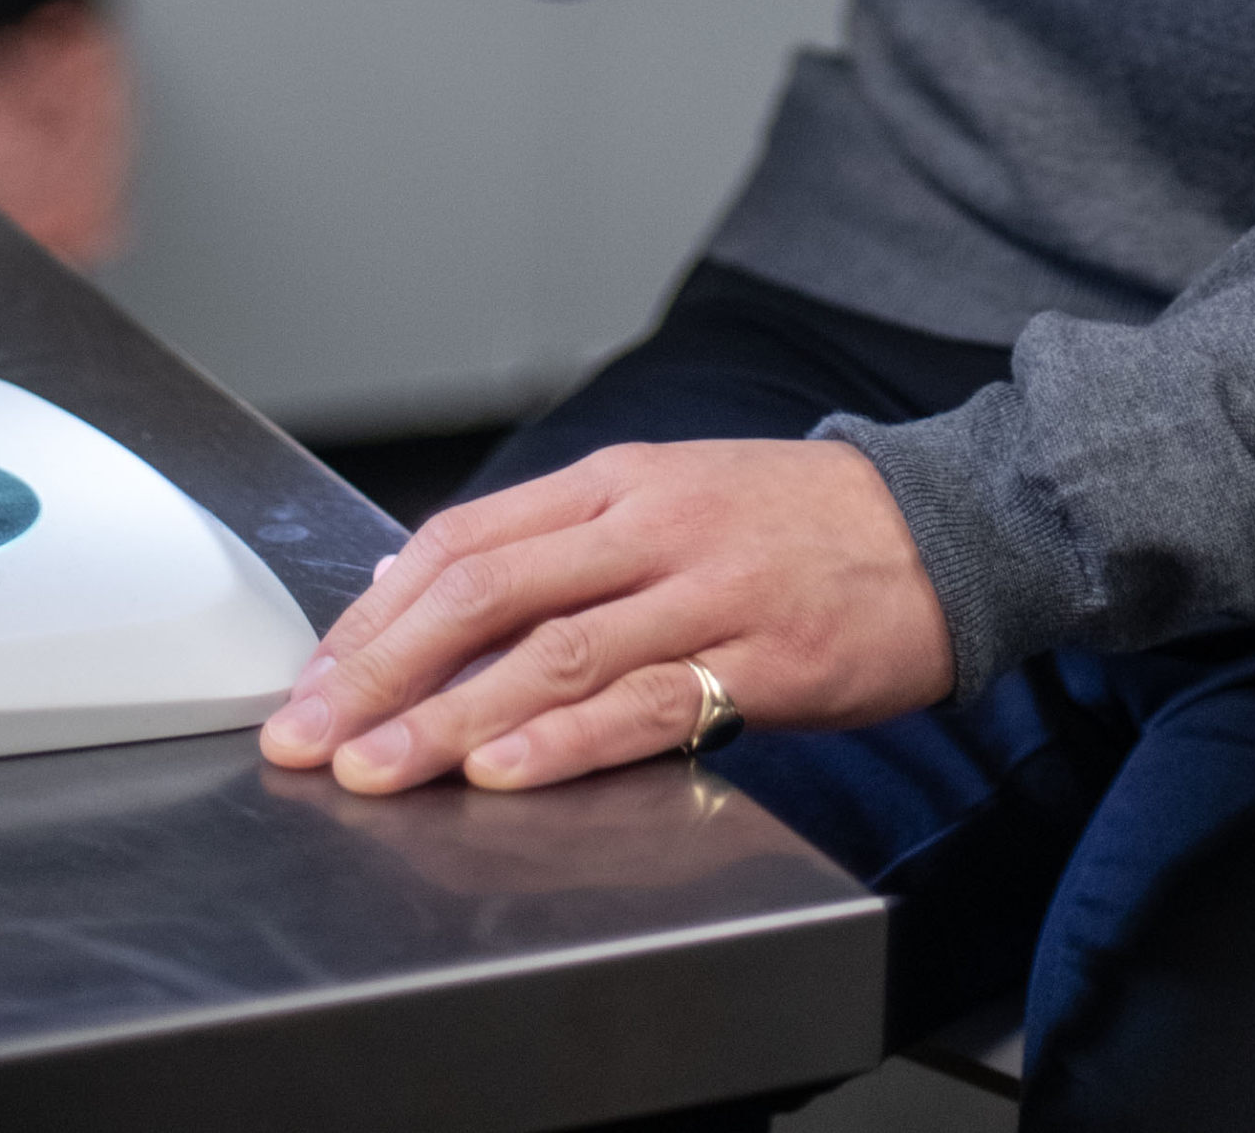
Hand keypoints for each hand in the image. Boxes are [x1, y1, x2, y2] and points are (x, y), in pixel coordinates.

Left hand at [259, 436, 954, 793]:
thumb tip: (418, 587)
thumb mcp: (668, 497)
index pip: (465, 542)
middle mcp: (650, 524)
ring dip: (451, 719)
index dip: (376, 616)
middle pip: (487, 593)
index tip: (314, 681)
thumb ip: (554, 542)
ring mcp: (708, 589)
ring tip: (378, 773)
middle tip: (310, 739)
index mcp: (617, 481)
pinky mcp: (765, 658)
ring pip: (553, 651)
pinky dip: (567, 739)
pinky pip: (650, 700)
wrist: (943, 526)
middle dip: (382, 673)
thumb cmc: (793, 522)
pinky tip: (506, 772)